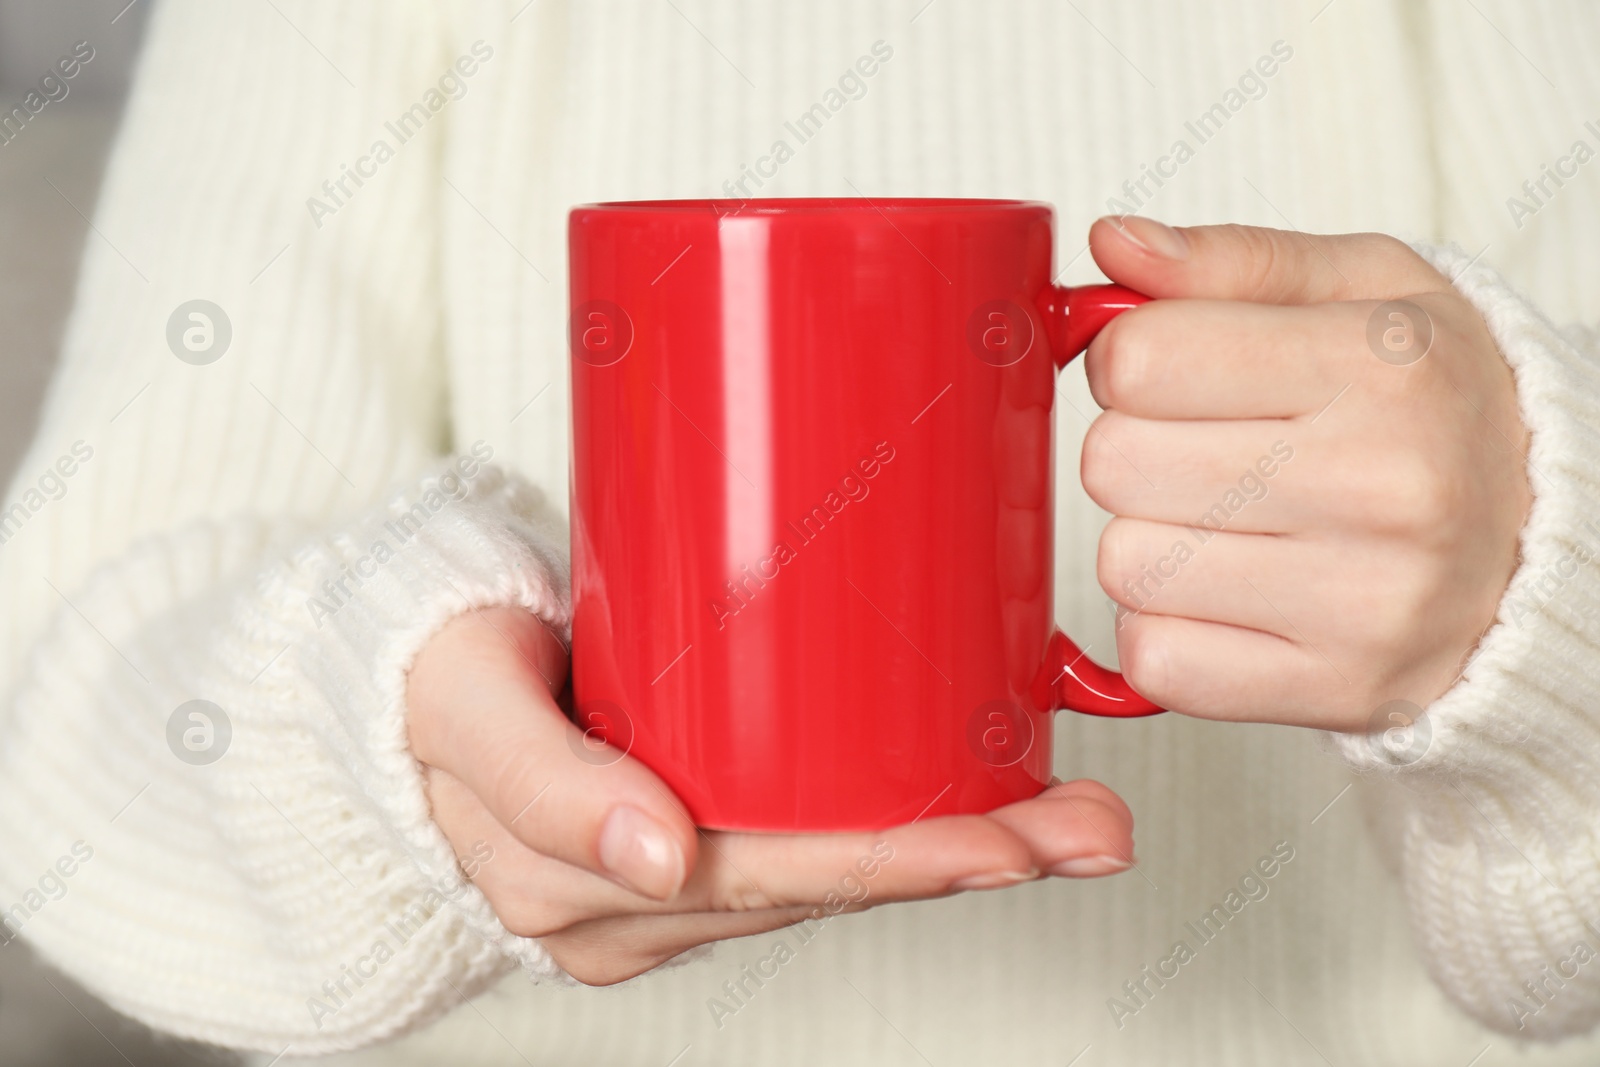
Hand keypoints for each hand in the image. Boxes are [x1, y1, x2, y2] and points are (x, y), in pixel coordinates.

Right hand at [407, 607, 1136, 984]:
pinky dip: (897, 827)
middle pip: (832, 886)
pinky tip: (981, 805)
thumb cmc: (433, 681)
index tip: (1008, 843)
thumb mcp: (467, 713)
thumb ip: (545, 787)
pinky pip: (806, 844)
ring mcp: (676, 878)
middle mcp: (648, 902)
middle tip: (1093, 829)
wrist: (403, 680)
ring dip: (958, 850)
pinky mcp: (695, 838)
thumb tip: (660, 859)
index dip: (899, 864)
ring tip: (1074, 817)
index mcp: (588, 889)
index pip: (776, 881)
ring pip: (834, 873)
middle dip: (971, 862)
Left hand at [1081, 217, 1530, 730]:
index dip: (1130, 362)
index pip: (1138, 362)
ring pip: (1125, 565)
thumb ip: (1230, 261)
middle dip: (1136, 450)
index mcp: (1383, 366)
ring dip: (1151, 542)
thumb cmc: (1436, 400)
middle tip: (1211, 451)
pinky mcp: (1337, 689)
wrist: (1550, 536)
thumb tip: (1111, 243)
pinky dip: (1167, 631)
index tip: (1177, 372)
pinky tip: (1230, 597)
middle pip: (1114, 465)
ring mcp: (1363, 602)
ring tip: (1233, 524)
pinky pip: (1155, 661)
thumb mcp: (1365, 288)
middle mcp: (1380, 487)